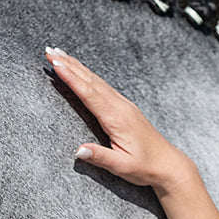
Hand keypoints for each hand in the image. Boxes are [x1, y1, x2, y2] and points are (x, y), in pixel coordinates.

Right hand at [45, 48, 198, 193]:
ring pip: (97, 81)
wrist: (169, 164)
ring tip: (60, 54)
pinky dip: (88, 76)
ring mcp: (124, 105)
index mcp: (117, 118)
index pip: (89, 94)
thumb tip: (78, 151)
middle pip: (91, 81)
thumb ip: (100, 157)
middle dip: (69, 65)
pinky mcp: (125, 108)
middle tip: (49, 51)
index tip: (56, 64)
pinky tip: (82, 72)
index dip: (71, 78)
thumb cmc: (146, 166)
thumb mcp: (122, 167)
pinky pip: (103, 86)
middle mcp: (120, 107)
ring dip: (77, 67)